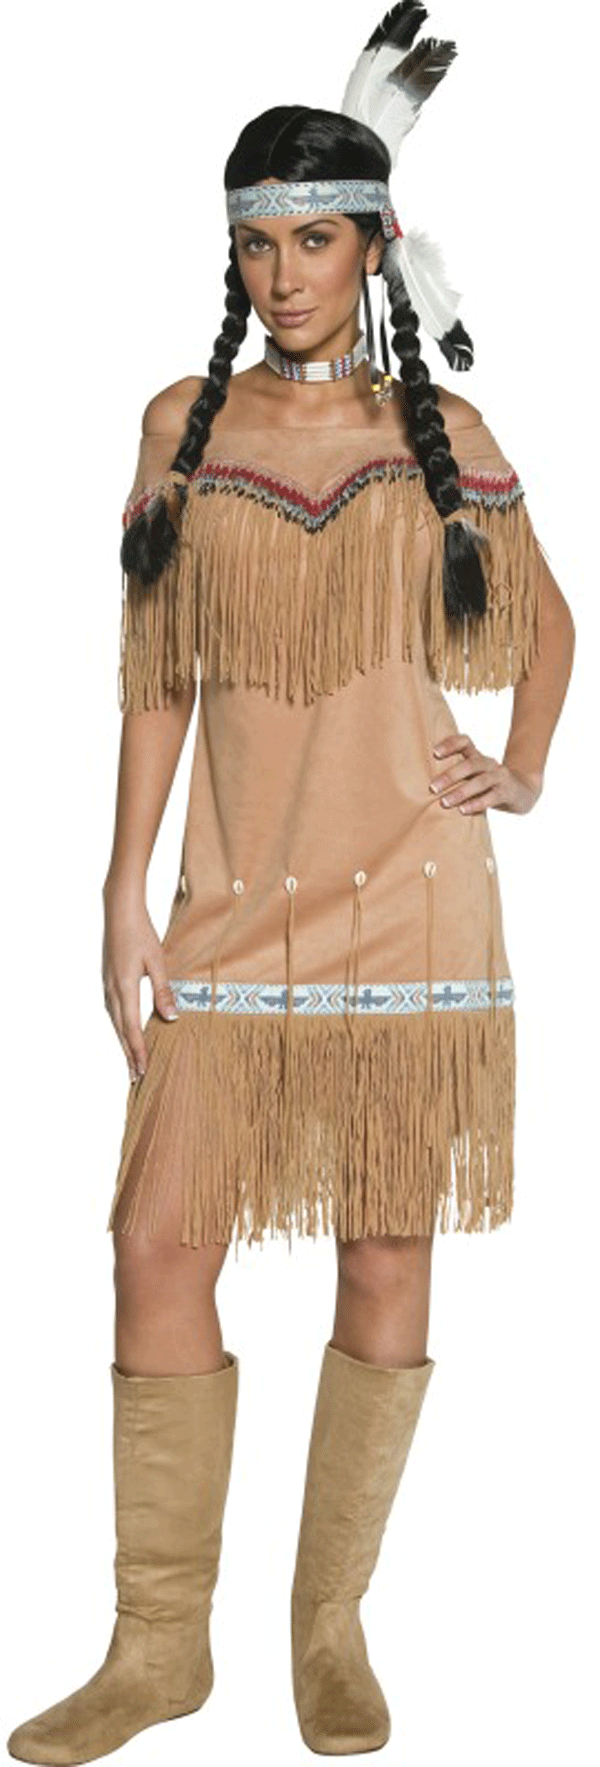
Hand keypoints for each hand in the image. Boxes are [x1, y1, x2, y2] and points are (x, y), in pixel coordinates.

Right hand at [102, 879, 178, 1083]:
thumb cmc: (141, 933)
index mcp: (124, 988)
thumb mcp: (158, 962)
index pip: (132, 1028)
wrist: (119, 911)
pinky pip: (114, 1011)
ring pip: (116, 1022)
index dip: (138, 1051)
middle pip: (121, 1030)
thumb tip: (171, 1017)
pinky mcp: (108, 980)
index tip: (143, 1071)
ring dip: (124, 1042)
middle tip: (136, 1078)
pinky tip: (126, 1030)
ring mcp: (107, 986)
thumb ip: (164, 991)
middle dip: (129, 1055)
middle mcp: (112, 991)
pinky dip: (121, 1026)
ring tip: (132, 1060)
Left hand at [429, 733, 542, 815]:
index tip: (434, 753)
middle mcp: (489, 764)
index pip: (465, 742)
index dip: (450, 744)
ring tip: (444, 802)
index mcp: (477, 757)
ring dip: (460, 792)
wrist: (522, 793)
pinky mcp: (507, 792)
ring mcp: (500, 777)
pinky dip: (476, 804)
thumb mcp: (473, 777)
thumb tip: (425, 787)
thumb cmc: (488, 786)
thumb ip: (456, 777)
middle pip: (470, 764)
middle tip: (432, 788)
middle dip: (450, 776)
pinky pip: (491, 797)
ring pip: (480, 781)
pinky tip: (463, 810)